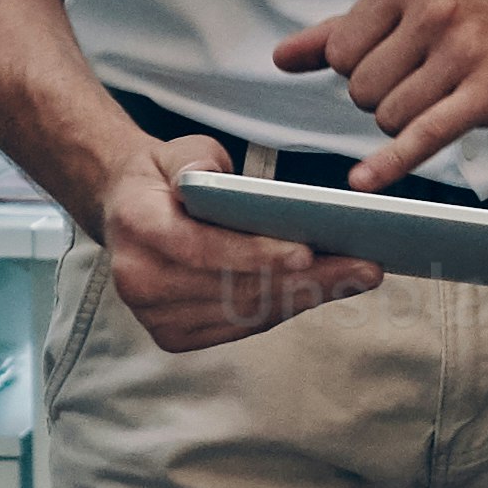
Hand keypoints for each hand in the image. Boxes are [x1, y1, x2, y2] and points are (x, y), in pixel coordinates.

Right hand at [89, 137, 374, 356]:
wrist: (126, 210)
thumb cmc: (166, 177)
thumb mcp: (180, 151)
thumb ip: (197, 161)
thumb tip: (219, 181)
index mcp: (137, 227)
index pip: (201, 248)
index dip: (254, 254)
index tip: (307, 252)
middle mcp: (138, 279)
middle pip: (232, 288)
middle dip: (303, 279)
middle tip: (361, 268)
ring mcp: (154, 315)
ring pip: (244, 312)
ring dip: (305, 297)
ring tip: (355, 278)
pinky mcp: (173, 336)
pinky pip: (241, 325)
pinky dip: (284, 307)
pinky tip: (324, 291)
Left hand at [279, 0, 487, 190]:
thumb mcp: (419, 13)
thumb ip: (344, 31)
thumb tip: (281, 56)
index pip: (339, 49)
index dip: (362, 70)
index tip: (403, 62)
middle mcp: (435, 6)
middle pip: (360, 87)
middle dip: (385, 100)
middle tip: (433, 84)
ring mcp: (463, 48)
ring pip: (388, 115)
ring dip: (409, 123)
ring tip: (450, 98)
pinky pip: (423, 134)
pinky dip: (391, 163)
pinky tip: (365, 180)